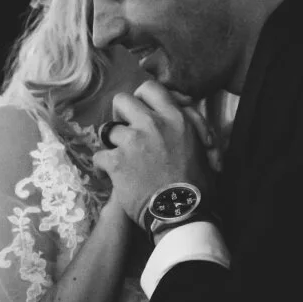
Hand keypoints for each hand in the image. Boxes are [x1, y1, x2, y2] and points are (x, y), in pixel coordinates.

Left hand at [92, 80, 213, 225]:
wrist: (182, 212)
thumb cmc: (197, 184)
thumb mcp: (202, 146)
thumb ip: (192, 123)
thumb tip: (184, 104)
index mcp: (175, 118)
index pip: (149, 89)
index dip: (141, 99)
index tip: (140, 112)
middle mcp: (152, 123)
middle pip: (122, 100)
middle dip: (120, 114)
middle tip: (125, 130)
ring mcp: (132, 141)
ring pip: (108, 129)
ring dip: (112, 143)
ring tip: (118, 156)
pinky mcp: (117, 161)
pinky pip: (99, 156)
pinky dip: (101, 166)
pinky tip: (107, 174)